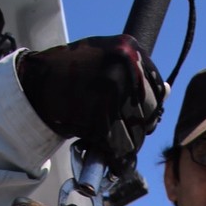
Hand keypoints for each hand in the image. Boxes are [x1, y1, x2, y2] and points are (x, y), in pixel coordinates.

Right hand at [17, 34, 165, 165]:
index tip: (133, 113)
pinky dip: (113, 156)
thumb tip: (167, 90)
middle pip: (150, 113)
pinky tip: (101, 147)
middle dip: (138, 127)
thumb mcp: (106, 58)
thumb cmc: (73, 71)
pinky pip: (118, 147)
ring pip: (137, 133)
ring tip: (108, 137)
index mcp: (130, 49)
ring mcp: (113, 92)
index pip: (157, 90)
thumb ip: (135, 72)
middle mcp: (125, 68)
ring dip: (126, 144)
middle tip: (119, 128)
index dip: (148, 108)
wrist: (38, 82)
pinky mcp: (100, 117)